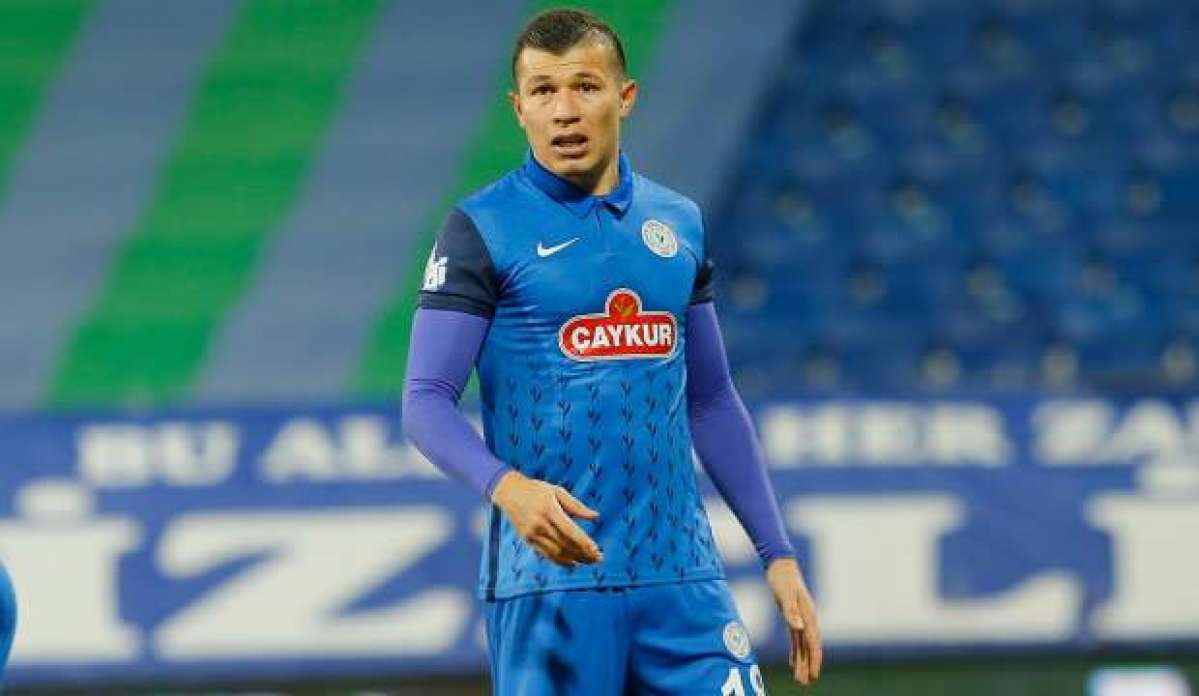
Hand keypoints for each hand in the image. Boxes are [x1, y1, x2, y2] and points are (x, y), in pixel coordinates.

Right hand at [490, 470, 602, 566]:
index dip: (584, 543)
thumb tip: (596, 517)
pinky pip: (546, 554)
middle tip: (598, 558)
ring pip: (556, 552)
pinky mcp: (528, 540)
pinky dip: (561, 561)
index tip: (597, 551)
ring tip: (589, 562)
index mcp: (549, 509)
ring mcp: (532, 533)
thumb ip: (576, 506)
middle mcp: (540, 523)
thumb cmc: (537, 489)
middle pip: (565, 544)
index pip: (570, 531)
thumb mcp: (557, 491)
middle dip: (583, 554)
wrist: (509, 492)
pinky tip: (573, 563)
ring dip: (574, 559)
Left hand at [766, 557, 822, 686]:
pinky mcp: (793, 617)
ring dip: (803, 661)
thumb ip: (791, 611)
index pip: (813, 641)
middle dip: (809, 664)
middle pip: (810, 646)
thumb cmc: (782, 578)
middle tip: (806, 682)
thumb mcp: (784, 594)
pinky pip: (797, 639)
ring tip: (801, 679)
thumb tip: (799, 628)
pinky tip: (794, 663)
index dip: (814, 658)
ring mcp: (801, 618)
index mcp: (808, 614)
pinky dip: (796, 652)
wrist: (780, 564)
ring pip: (804, 645)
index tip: (814, 673)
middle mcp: (807, 619)